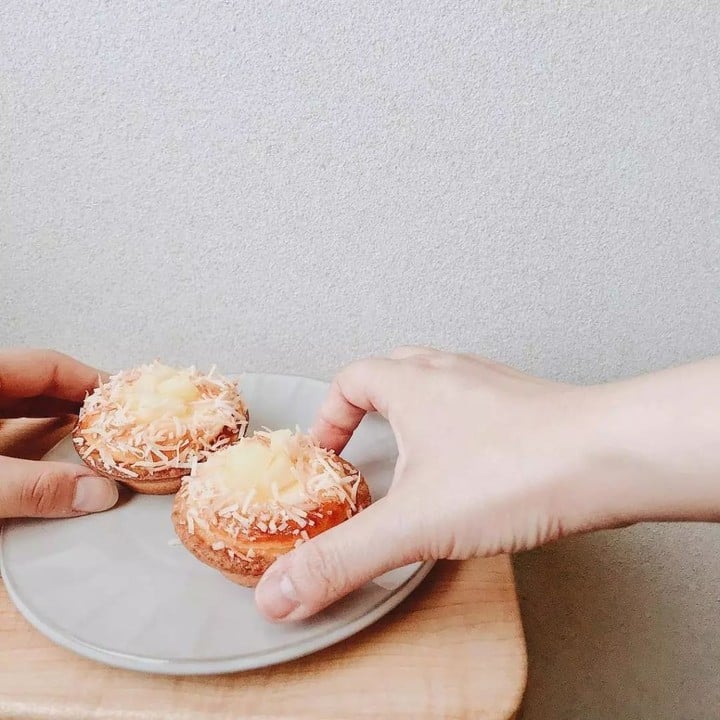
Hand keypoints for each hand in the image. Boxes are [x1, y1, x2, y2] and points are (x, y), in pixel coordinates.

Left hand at [0, 349, 117, 518]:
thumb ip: (33, 485)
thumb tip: (95, 493)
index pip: (49, 365)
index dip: (90, 381)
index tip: (125, 400)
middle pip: (39, 383)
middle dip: (80, 402)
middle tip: (116, 423)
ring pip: (20, 403)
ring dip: (56, 418)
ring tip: (88, 437)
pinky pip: (3, 423)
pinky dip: (30, 433)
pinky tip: (43, 451)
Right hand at [255, 346, 719, 620]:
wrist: (609, 456)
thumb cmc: (518, 470)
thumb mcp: (412, 524)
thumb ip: (342, 559)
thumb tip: (281, 590)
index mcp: (413, 384)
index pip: (352, 378)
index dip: (330, 413)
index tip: (326, 450)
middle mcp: (452, 374)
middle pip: (395, 370)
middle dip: (371, 405)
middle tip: (364, 441)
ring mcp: (494, 386)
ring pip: (441, 383)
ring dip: (419, 412)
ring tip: (414, 453)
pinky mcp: (528, 407)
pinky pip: (480, 405)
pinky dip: (462, 428)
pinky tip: (472, 466)